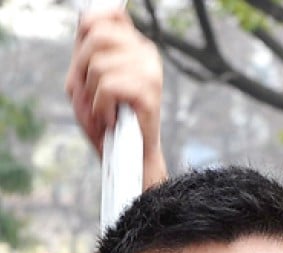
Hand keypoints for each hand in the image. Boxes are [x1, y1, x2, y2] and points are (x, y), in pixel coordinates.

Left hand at [65, 8, 166, 187]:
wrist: (128, 156)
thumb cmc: (107, 120)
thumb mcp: (86, 80)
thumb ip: (85, 52)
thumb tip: (86, 24)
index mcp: (134, 46)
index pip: (109, 15)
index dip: (88, 28)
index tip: (86, 55)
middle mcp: (146, 54)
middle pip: (97, 36)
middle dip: (82, 67)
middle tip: (91, 91)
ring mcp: (150, 72)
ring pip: (98, 65)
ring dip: (91, 93)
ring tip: (104, 108)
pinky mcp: (149, 92)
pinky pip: (107, 86)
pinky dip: (100, 106)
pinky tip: (110, 117)